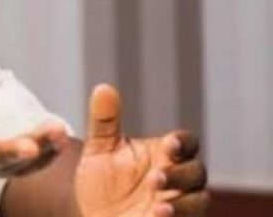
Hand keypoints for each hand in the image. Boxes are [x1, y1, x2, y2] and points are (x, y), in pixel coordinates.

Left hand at [75, 84, 209, 215]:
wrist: (91, 215)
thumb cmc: (101, 180)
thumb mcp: (99, 149)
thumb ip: (104, 121)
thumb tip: (103, 87)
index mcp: (164, 154)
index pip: (186, 143)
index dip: (182, 143)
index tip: (170, 144)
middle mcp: (178, 179)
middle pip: (196, 172)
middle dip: (180, 175)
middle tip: (156, 178)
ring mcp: (179, 204)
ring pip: (198, 203)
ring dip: (183, 205)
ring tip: (159, 209)